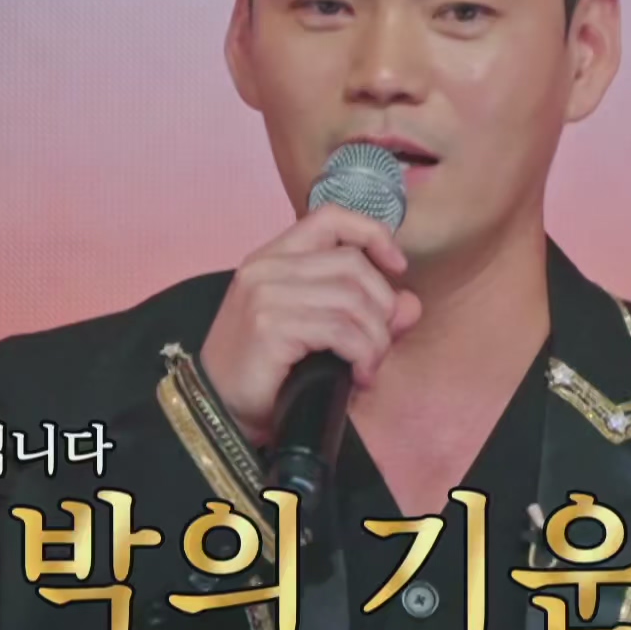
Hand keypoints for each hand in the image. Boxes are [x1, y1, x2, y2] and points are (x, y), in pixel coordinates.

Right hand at [198, 203, 422, 444]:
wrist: (218, 412)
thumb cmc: (267, 373)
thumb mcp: (317, 332)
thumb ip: (364, 312)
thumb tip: (411, 303)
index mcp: (272, 258)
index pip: (330, 217)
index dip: (372, 233)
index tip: (397, 267)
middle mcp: (266, 268)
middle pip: (353, 263)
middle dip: (382, 306)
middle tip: (379, 345)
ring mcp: (266, 295)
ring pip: (353, 299)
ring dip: (375, 339)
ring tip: (368, 366)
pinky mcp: (271, 326)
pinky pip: (341, 330)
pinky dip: (363, 355)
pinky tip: (358, 376)